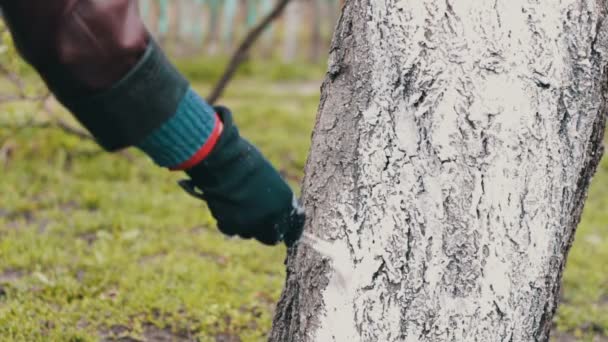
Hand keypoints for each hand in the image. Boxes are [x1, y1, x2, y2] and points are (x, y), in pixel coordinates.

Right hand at [180, 106, 304, 246]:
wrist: (222, 161)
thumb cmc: (246, 162)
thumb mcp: (269, 178)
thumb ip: (275, 199)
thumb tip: (276, 212)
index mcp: (286, 202)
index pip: (295, 227)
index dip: (291, 232)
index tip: (288, 235)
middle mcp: (272, 217)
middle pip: (272, 238)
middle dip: (266, 232)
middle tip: (258, 223)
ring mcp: (252, 224)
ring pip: (250, 235)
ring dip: (246, 226)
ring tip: (237, 205)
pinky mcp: (232, 226)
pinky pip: (231, 231)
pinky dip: (228, 223)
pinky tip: (225, 207)